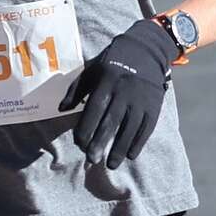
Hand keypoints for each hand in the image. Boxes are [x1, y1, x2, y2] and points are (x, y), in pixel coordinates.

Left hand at [60, 18, 173, 168]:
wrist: (147, 51)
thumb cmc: (113, 62)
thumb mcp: (92, 70)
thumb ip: (76, 90)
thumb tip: (61, 109)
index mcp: (107, 82)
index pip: (95, 109)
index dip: (86, 127)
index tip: (79, 143)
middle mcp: (124, 92)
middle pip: (111, 121)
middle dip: (101, 142)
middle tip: (92, 160)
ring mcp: (140, 100)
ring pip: (129, 128)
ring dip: (120, 148)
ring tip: (111, 164)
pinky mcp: (153, 106)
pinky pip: (146, 128)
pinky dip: (138, 143)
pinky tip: (131, 155)